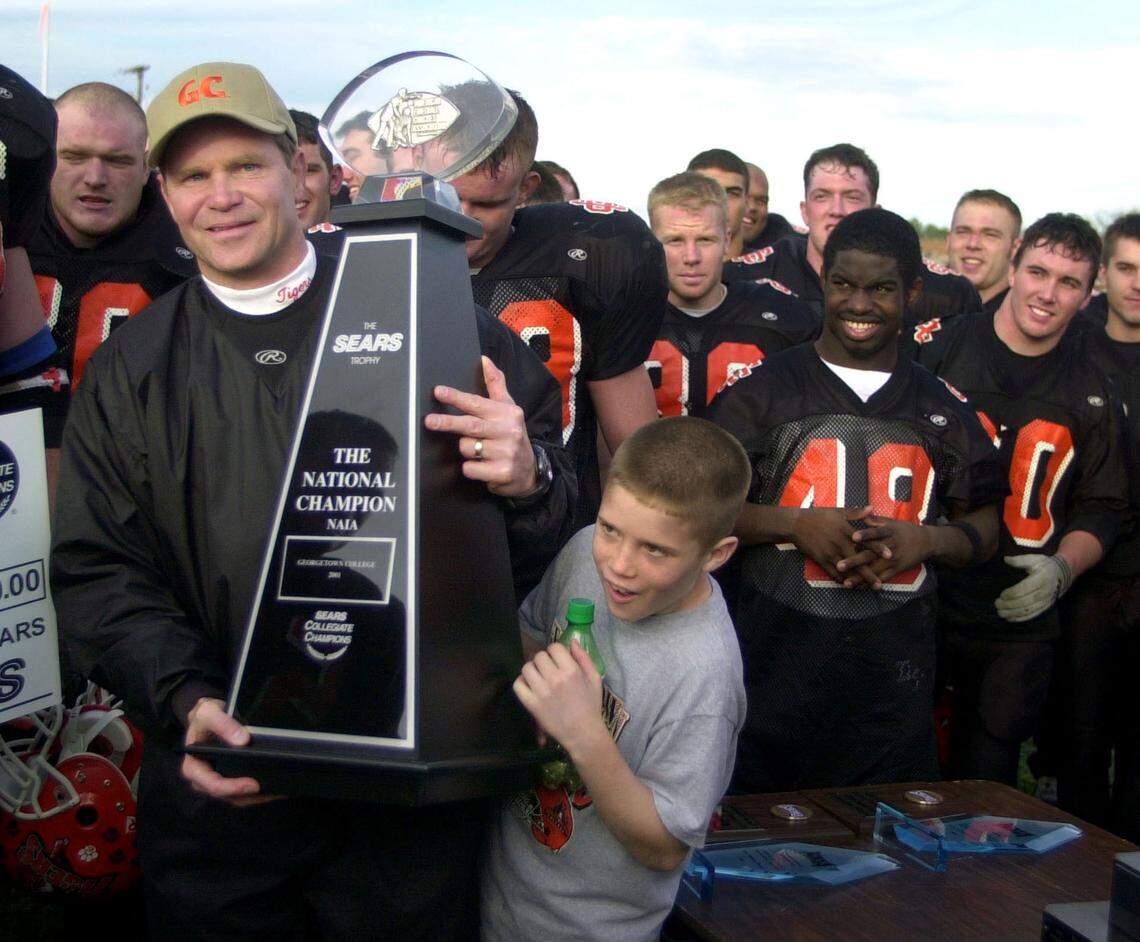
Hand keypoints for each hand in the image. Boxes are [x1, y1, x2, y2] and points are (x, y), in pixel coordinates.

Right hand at [181, 697, 276, 804]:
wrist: (210, 716)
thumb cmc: (205, 716)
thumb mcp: (208, 712)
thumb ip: (222, 724)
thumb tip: (242, 741)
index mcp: (194, 767)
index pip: (210, 784)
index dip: (230, 787)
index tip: (252, 784)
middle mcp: (204, 779)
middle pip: (226, 795)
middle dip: (247, 795)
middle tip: (270, 788)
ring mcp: (218, 780)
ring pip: (237, 797)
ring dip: (256, 796)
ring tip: (276, 790)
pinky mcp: (230, 779)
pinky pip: (243, 792)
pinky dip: (258, 792)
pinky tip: (274, 787)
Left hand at [424, 356, 536, 496]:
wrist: (529, 470)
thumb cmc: (512, 435)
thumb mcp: (508, 409)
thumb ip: (496, 385)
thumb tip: (485, 360)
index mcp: (507, 413)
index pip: (477, 403)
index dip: (456, 397)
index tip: (439, 391)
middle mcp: (508, 431)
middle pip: (470, 426)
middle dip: (448, 423)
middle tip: (430, 421)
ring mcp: (506, 452)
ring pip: (467, 448)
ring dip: (465, 449)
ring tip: (478, 451)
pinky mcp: (502, 472)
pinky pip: (471, 468)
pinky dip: (471, 468)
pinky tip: (482, 466)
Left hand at [512, 641, 604, 754]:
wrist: (583, 733)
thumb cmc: (591, 705)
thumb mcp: (594, 678)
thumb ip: (584, 658)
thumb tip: (572, 641)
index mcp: (571, 671)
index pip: (554, 647)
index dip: (556, 651)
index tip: (558, 659)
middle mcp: (554, 679)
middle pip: (539, 656)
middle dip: (544, 660)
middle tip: (549, 670)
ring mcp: (541, 692)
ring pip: (526, 668)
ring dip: (532, 670)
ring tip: (539, 677)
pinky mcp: (531, 704)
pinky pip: (518, 685)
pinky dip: (522, 683)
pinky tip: (531, 686)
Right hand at [790, 505, 873, 582]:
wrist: (796, 524)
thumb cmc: (818, 516)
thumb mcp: (838, 511)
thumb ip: (856, 512)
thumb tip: (872, 508)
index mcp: (846, 530)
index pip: (866, 540)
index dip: (878, 548)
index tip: (890, 555)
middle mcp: (839, 543)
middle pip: (858, 561)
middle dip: (869, 574)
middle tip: (880, 584)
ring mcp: (830, 553)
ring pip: (846, 570)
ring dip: (856, 580)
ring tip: (865, 588)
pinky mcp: (820, 559)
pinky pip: (832, 573)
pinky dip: (841, 579)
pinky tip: (848, 585)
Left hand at [838, 516, 934, 588]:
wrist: (927, 542)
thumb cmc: (904, 530)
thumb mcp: (891, 522)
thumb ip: (875, 520)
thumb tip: (861, 513)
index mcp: (888, 532)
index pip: (875, 533)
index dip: (865, 534)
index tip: (853, 537)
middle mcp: (890, 547)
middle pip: (870, 554)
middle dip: (854, 561)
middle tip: (839, 565)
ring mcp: (893, 560)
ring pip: (874, 570)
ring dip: (860, 577)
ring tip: (846, 583)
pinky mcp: (896, 570)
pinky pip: (882, 578)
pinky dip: (871, 584)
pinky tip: (859, 588)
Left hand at [994, 554, 1072, 622]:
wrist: (1061, 575)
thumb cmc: (1044, 566)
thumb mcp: (1034, 559)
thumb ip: (1020, 560)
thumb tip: (1005, 559)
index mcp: (1042, 578)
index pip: (1024, 589)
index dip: (1011, 593)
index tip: (1001, 595)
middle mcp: (1044, 591)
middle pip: (1025, 602)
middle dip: (1009, 605)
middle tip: (997, 604)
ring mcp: (1045, 601)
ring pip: (1028, 611)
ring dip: (1012, 613)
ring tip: (1000, 612)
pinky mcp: (1045, 607)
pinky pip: (1032, 615)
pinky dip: (1019, 618)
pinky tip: (1009, 618)